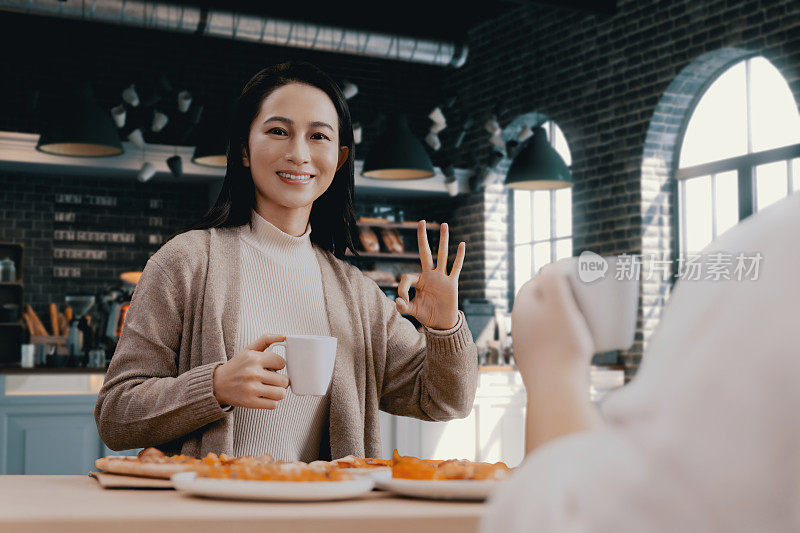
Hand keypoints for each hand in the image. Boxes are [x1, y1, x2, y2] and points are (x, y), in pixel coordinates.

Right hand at [212, 333, 289, 408]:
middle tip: (272, 380)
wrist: (217, 384)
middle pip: (284, 380)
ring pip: (281, 393)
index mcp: (253, 358)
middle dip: (280, 381)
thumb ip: (266, 339)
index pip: (282, 362)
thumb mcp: (249, 349)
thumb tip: (284, 336)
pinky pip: (273, 405)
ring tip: (270, 389)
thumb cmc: (237, 366)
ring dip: (278, 392)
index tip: (272, 367)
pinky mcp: (250, 402)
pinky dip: (271, 402)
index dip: (279, 366)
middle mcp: (252, 373)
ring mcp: (251, 389)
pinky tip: (264, 396)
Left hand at [396, 220, 465, 329]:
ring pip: (442, 255)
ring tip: (444, 225)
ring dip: (443, 240)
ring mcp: (441, 278)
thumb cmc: (426, 315)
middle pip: (425, 253)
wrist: (441, 323)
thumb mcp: (412, 311)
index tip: (402, 301)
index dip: (402, 288)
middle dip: (422, 238)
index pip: (408, 277)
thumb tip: (397, 301)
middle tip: (421, 222)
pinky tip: (462, 244)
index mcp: (419, 281)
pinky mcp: (452, 283)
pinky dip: (459, 257)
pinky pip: (456, 268)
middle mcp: (430, 275)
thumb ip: (403, 307)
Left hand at [511, 263, 593, 385]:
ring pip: (549, 322)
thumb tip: (550, 265)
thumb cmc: (562, 346)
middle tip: (591, 297)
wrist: (556, 392)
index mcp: (521, 309)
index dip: (559, 274)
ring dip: (567, 316)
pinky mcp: (540, 363)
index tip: (581, 276)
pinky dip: (567, 336)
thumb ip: (553, 279)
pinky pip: (554, 342)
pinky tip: (583, 338)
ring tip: (592, 315)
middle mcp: (520, 326)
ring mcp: (528, 345)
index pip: (538, 282)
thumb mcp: (559, 305)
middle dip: (566, 295)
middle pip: (545, 302)